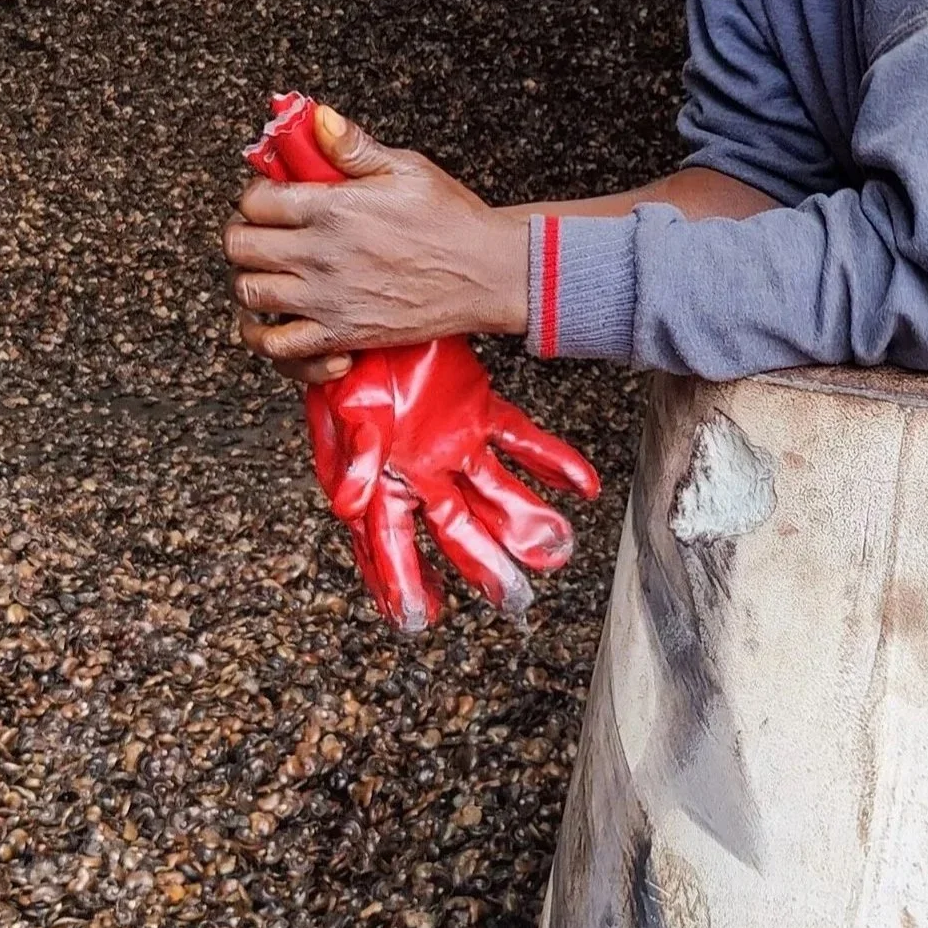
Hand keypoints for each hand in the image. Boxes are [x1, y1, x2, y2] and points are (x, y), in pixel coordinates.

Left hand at [238, 97, 600, 629]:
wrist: (488, 273)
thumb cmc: (452, 218)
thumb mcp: (406, 168)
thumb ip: (353, 147)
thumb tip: (317, 119)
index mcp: (332, 209)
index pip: (255, 201)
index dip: (256, 196)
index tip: (273, 198)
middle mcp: (320, 255)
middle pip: (241, 247)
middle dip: (245, 235)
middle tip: (267, 233)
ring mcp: (327, 299)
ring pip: (249, 294)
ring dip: (253, 282)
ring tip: (272, 273)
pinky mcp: (342, 335)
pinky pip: (280, 349)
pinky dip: (272, 340)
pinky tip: (284, 324)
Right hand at [305, 335, 599, 630]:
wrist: (373, 307)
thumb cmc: (345, 362)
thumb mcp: (343, 406)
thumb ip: (354, 456)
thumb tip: (346, 508)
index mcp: (379, 481)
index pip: (391, 543)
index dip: (403, 582)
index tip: (419, 621)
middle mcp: (421, 473)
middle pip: (456, 529)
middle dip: (484, 565)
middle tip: (514, 601)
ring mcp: (454, 445)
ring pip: (496, 493)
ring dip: (526, 521)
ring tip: (557, 550)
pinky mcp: (479, 410)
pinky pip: (522, 442)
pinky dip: (554, 463)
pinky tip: (584, 486)